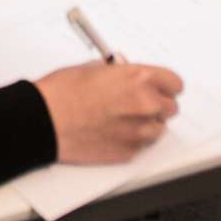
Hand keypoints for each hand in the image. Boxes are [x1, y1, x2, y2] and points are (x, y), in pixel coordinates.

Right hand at [35, 61, 182, 164]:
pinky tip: (113, 130)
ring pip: (158, 129)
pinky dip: (133, 138)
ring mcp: (138, 132)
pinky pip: (142, 145)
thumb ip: (119, 73)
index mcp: (138, 79)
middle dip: (157, 103)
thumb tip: (125, 76)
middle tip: (139, 101)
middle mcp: (144, 105)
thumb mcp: (93, 68)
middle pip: (171, 107)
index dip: (166, 84)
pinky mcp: (129, 153)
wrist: (46, 120)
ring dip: (146, 123)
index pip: (174, 82)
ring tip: (123, 117)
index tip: (160, 86)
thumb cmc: (63, 91)